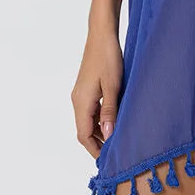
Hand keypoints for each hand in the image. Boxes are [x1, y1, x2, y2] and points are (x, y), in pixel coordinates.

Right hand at [71, 26, 122, 158]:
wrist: (102, 34)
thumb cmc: (108, 57)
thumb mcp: (113, 85)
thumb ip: (110, 111)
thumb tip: (107, 134)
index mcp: (81, 102)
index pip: (83, 135)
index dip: (95, 149)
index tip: (109, 160)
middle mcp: (77, 100)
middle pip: (84, 130)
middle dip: (98, 143)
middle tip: (116, 152)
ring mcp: (81, 94)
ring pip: (88, 120)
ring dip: (100, 131)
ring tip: (117, 138)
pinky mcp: (87, 87)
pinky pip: (91, 110)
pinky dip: (100, 119)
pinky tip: (114, 119)